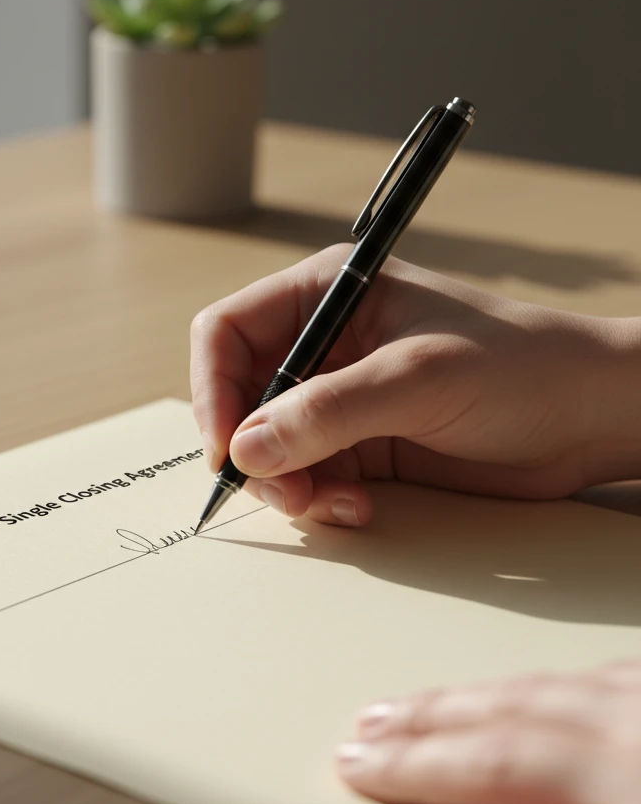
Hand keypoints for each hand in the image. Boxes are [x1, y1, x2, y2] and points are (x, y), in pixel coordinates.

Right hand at [190, 245, 640, 525]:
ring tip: (329, 504)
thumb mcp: (418, 379)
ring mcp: (339, 398)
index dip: (214, 390)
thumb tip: (245, 448)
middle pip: (240, 399)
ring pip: (269, 447)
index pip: (227, 333)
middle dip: (253, 451)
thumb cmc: (522, 367)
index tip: (226, 446)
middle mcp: (324, 344)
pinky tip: (358, 508)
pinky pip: (307, 476)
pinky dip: (319, 500)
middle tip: (285, 491)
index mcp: (328, 294)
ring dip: (286, 484)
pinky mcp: (359, 445)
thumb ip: (327, 412)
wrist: (590, 418)